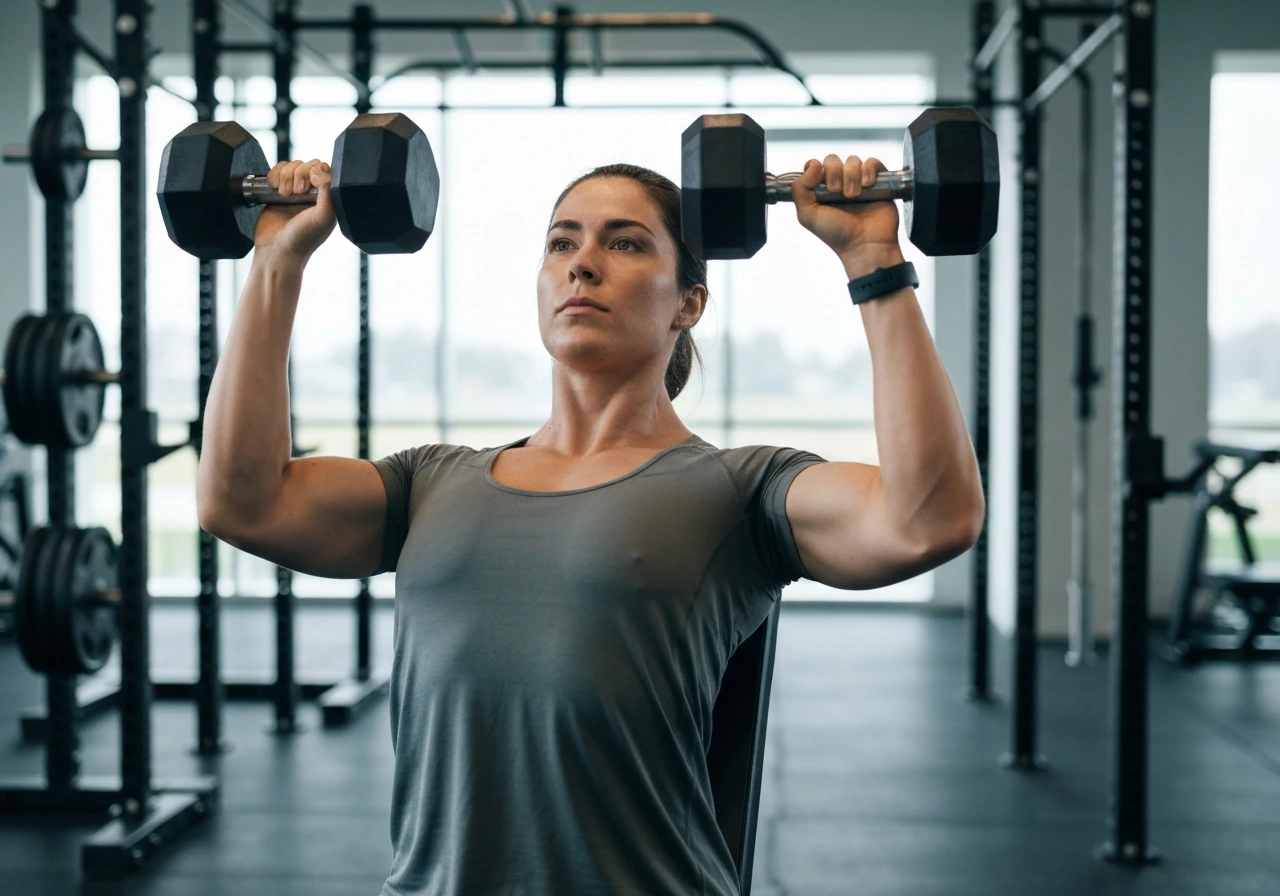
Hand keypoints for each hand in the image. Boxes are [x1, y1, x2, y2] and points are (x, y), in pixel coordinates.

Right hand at [254, 158, 337, 261]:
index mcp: (328, 199)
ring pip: (292, 165)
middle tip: (294, 194)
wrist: (276, 251)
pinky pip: (278, 170)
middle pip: (308, 164)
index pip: (326, 169)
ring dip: (285, 175)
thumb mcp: (323, 216)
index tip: (307, 188)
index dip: (315, 171)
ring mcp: (296, 192)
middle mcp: (313, 194)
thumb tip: (318, 168)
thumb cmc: (302, 238)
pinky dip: (274, 174)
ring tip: (283, 194)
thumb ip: (328, 190)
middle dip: (298, 174)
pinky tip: (274, 188)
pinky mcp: (278, 192)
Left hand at [792, 155, 904, 277]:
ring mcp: (858, 182)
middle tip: (837, 192)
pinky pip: (872, 163)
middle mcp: (839, 184)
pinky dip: (869, 170)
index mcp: (821, 190)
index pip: (816, 165)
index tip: (820, 181)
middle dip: (834, 173)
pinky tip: (867, 185)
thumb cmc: (837, 234)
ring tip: (854, 196)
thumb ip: (799, 189)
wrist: (865, 244)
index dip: (816, 168)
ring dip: (851, 176)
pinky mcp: (878, 182)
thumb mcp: (808, 215)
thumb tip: (813, 164)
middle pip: (833, 160)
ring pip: (853, 161)